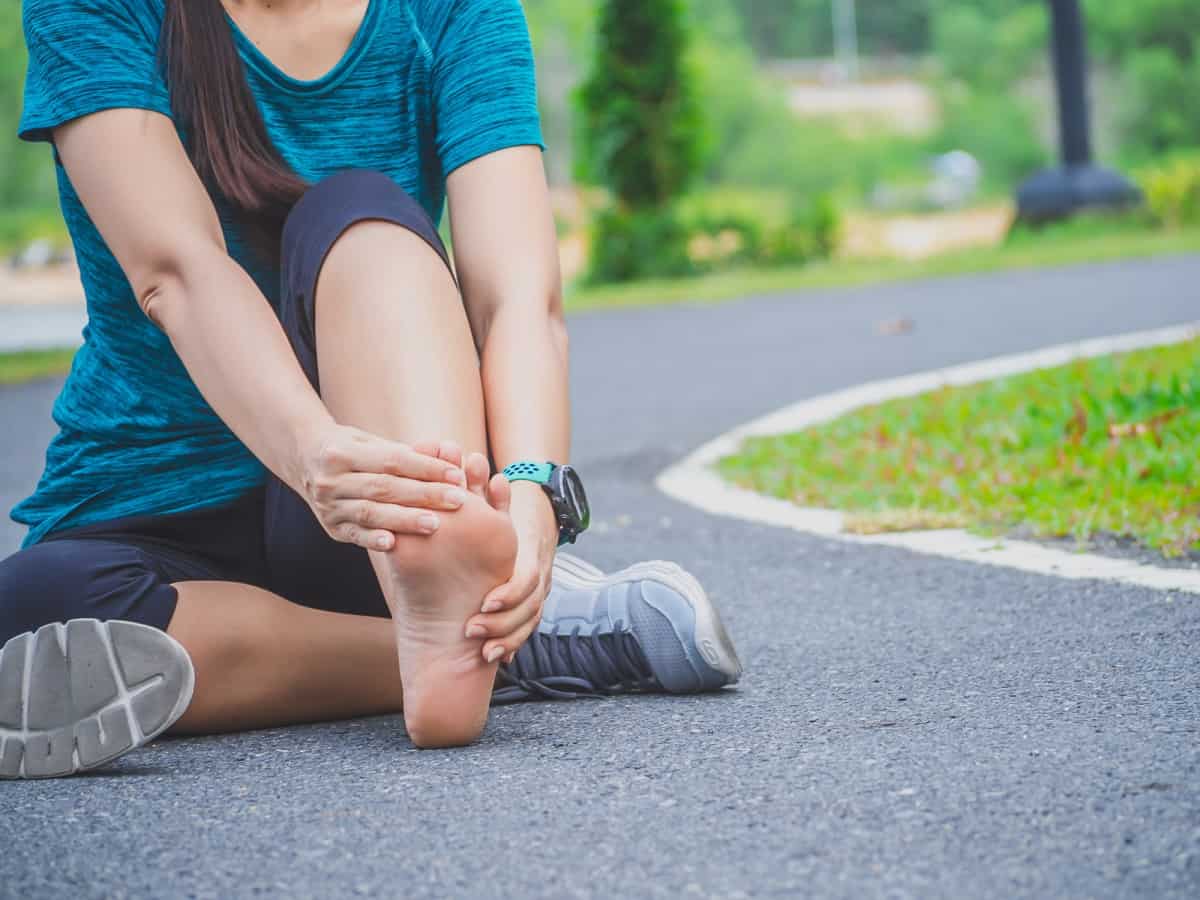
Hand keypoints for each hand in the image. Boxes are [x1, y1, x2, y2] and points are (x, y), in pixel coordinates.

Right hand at [299, 423, 468, 551]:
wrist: (304, 460)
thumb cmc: (352, 449)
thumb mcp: (370, 442)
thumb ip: (403, 453)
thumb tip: (446, 454)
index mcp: (343, 451)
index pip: (392, 460)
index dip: (426, 468)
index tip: (456, 475)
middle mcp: (331, 478)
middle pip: (384, 487)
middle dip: (424, 494)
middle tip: (457, 500)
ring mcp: (328, 505)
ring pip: (370, 512)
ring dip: (404, 519)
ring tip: (435, 524)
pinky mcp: (331, 527)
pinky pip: (355, 534)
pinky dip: (373, 539)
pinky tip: (393, 544)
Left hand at [464, 480, 557, 663]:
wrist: (540, 515)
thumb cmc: (503, 509)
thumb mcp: (495, 502)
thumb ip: (483, 494)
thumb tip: (459, 475)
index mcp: (530, 552)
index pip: (525, 580)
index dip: (506, 595)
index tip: (483, 605)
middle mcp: (541, 573)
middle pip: (529, 607)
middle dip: (503, 624)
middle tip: (473, 632)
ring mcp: (541, 590)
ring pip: (531, 622)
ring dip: (508, 640)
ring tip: (484, 653)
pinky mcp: (534, 603)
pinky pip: (528, 629)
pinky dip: (514, 645)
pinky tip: (498, 661)